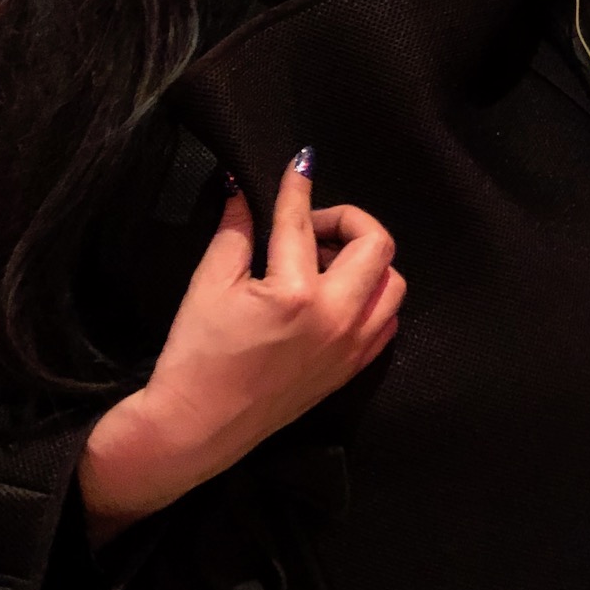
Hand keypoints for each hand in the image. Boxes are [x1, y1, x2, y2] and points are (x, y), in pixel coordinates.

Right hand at [78, 161, 403, 543]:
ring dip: (365, 260)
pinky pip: (386, 321)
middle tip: (307, 227)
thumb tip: (242, 190)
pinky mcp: (352, 368)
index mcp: (297, 293)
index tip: (300, 162)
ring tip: (321, 262)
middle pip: (376, 245)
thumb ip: (235, 231)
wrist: (198, 427)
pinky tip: (336, 295)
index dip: (297, 186)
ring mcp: (351, 347)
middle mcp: (337, 318)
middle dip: (345, 221)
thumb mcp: (208, 284)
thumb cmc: (196, 357)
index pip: (301, 222)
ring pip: (392, 283)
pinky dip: (372, 298)